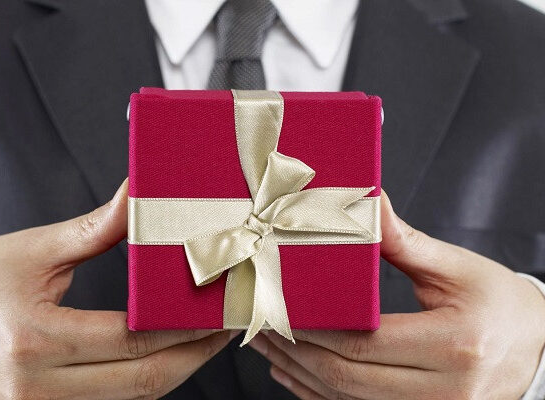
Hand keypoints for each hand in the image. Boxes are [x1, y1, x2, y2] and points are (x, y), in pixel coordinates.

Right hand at [0, 179, 235, 399]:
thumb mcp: (34, 249)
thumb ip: (95, 229)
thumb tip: (140, 195)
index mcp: (35, 339)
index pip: (130, 338)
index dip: (182, 327)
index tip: (217, 310)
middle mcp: (39, 386)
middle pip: (141, 381)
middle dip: (193, 356)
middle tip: (226, 328)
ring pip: (133, 399)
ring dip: (177, 370)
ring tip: (206, 340)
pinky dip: (149, 381)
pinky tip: (169, 355)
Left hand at [248, 190, 544, 399]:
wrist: (539, 349)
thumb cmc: (500, 304)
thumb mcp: (457, 268)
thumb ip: (405, 241)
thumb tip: (366, 203)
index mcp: (454, 345)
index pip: (364, 342)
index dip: (314, 329)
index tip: (278, 307)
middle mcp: (444, 391)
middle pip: (348, 377)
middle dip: (296, 353)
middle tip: (261, 325)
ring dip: (300, 375)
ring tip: (268, 347)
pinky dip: (319, 395)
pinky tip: (295, 376)